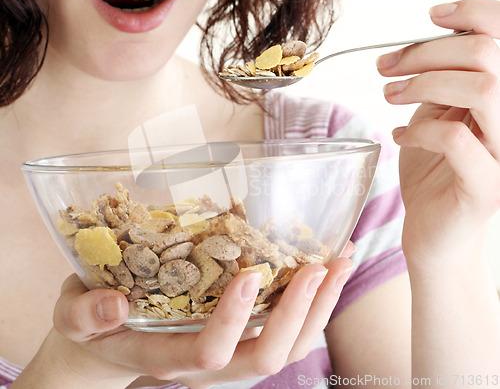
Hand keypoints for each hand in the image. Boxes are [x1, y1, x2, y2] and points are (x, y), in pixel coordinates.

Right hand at [47, 242, 354, 388]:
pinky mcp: (242, 335)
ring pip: (287, 347)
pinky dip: (312, 302)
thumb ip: (83, 313)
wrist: (107, 338)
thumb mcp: (71, 314)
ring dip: (319, 308)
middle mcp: (205, 361)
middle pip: (265, 356)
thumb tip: (110, 306)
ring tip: (341, 261)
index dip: (234, 320)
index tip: (253, 272)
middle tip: (321, 264)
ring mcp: (230, 352)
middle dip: (298, 313)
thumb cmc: (91, 322)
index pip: (209, 352)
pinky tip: (325, 266)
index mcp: (165, 356)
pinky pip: (287, 330)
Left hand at [377, 0, 499, 266]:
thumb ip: (442, 82)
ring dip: (423, 84)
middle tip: (386, 67)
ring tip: (390, 95)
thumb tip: (427, 39)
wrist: (434, 233)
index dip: (475, 14)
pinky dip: (418, 129)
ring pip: (483, 89)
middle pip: (489, 56)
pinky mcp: (487, 186)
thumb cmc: (434, 172)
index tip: (432, 16)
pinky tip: (399, 137)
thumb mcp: (436, 116)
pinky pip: (455, 137)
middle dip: (427, 52)